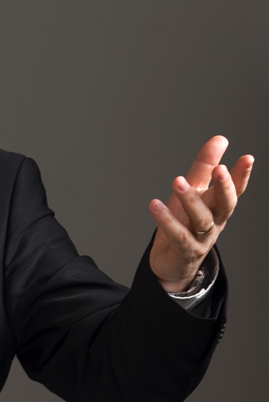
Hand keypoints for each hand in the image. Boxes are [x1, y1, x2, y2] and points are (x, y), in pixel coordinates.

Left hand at [149, 135, 253, 291]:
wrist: (171, 262)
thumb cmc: (184, 223)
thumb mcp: (194, 192)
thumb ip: (205, 167)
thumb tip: (220, 140)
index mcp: (218, 207)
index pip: (234, 190)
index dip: (242, 176)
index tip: (247, 158)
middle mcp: (215, 222)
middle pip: (225, 205)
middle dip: (224, 187)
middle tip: (220, 169)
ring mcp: (201, 239)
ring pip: (202, 219)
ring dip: (191, 199)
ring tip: (178, 181)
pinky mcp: (184, 250)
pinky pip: (177, 235)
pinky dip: (166, 220)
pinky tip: (154, 205)